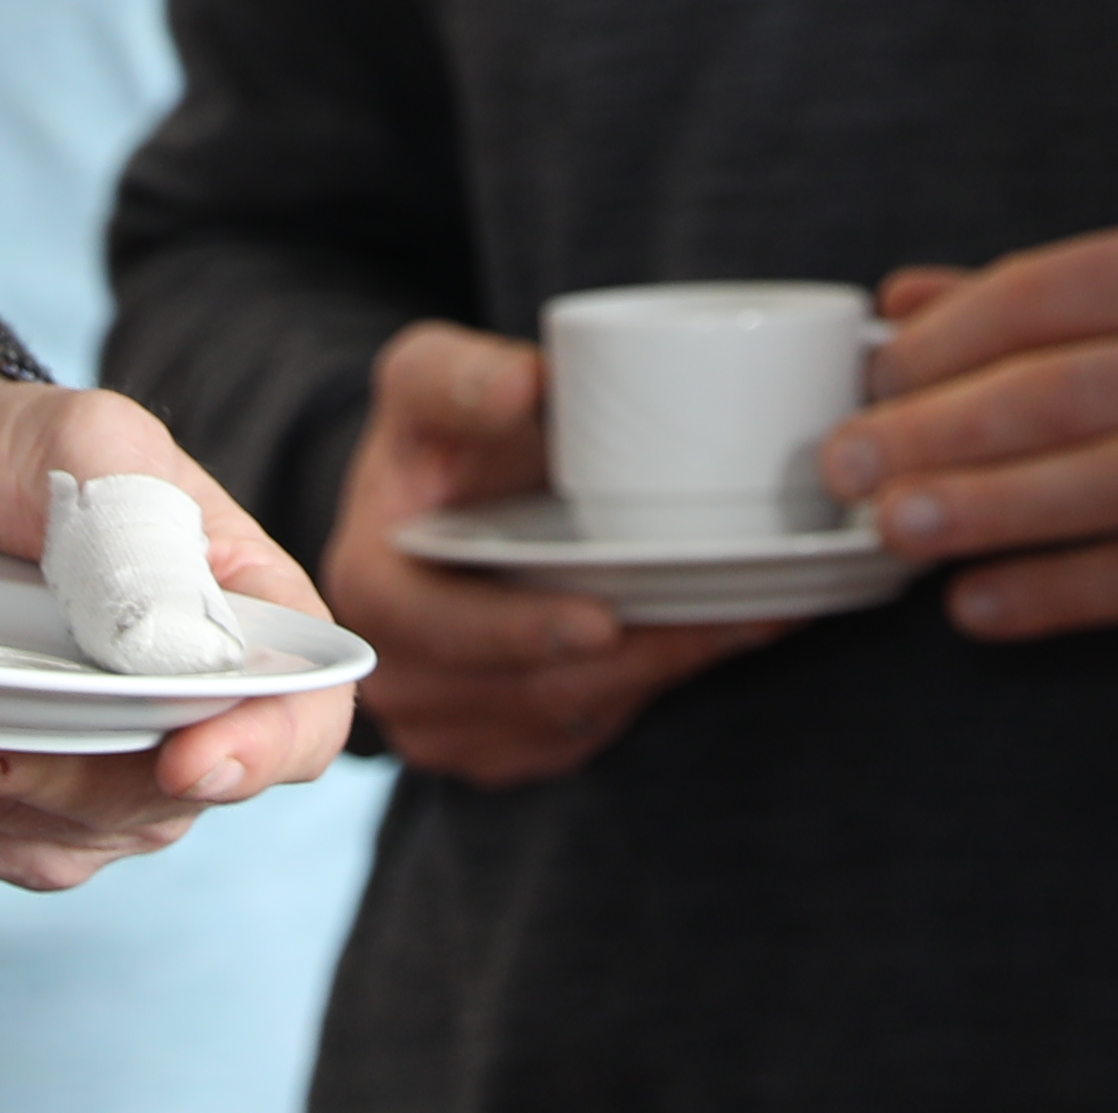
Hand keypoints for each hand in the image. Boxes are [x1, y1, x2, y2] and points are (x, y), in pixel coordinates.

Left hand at [0, 376, 358, 883]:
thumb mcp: (73, 438)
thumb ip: (126, 509)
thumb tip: (168, 631)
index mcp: (238, 612)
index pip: (302, 710)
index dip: (264, 749)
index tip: (186, 760)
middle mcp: (183, 707)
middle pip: (165, 799)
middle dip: (57, 780)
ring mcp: (99, 769)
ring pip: (61, 839)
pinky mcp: (10, 806)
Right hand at [322, 320, 785, 785]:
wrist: (443, 495)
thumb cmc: (438, 431)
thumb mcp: (426, 375)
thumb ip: (459, 376)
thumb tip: (521, 387)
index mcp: (370, 587)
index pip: (440, 629)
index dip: (522, 631)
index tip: (605, 621)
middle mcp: (395, 673)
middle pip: (523, 689)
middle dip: (630, 658)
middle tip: (727, 615)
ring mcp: (443, 722)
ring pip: (564, 719)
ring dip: (658, 674)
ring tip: (747, 617)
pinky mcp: (494, 743)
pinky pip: (578, 737)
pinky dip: (648, 691)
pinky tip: (711, 640)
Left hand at [819, 211, 1117, 639]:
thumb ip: (1040, 291)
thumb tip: (901, 304)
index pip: (1045, 292)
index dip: (947, 341)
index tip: (871, 379)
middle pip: (1062, 393)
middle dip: (942, 431)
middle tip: (848, 463)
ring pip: (1103, 486)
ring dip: (988, 511)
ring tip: (895, 530)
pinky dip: (1060, 593)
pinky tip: (981, 606)